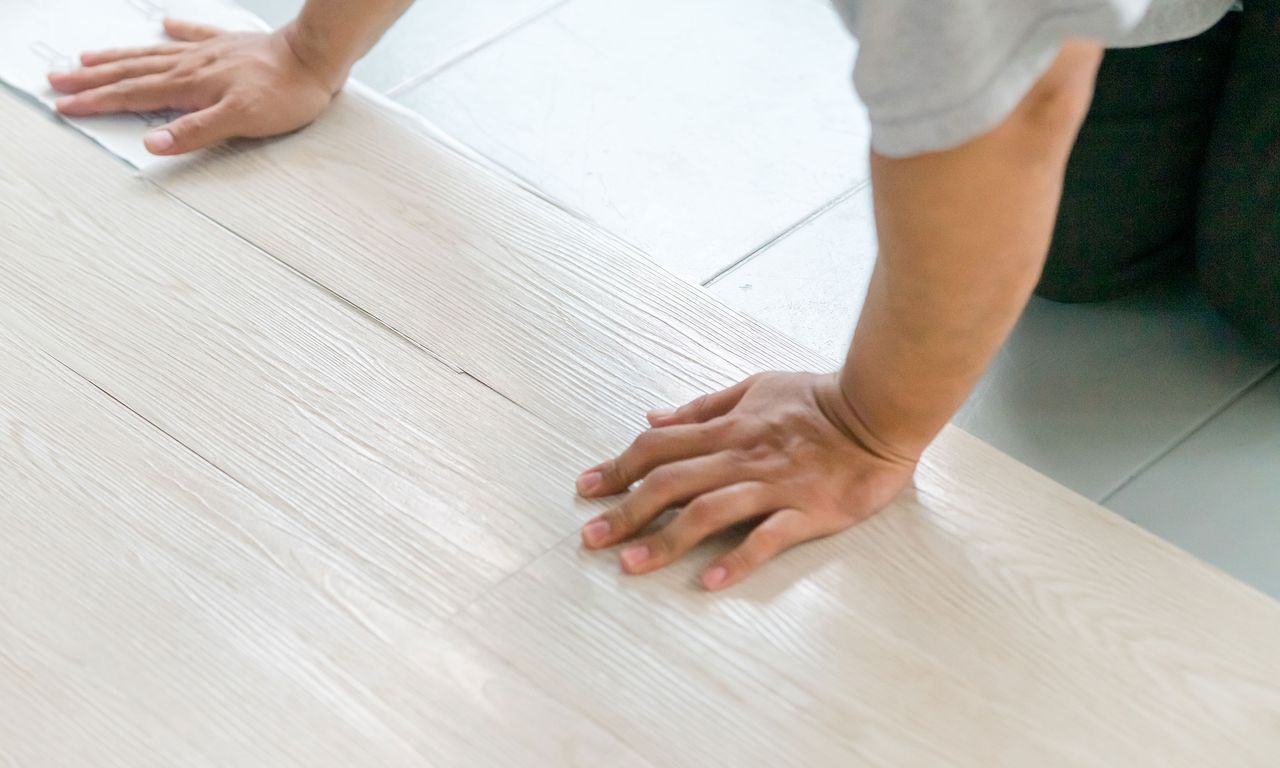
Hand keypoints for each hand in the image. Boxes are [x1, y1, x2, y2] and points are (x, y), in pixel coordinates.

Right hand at [47, 18, 343, 155]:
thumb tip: (152, 145)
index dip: (97, 103)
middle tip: (58, 82)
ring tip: (89, 57)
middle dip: (93, 80)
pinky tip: (166, 24)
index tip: (66, 107)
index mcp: (190, 85)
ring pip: (152, 54)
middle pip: (132, 72)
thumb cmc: (285, 92)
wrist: (315, 58)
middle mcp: (192, 65)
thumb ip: (195, 133)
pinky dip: (176, 30)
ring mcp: (209, 53)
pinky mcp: (230, 45)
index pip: (133, 96)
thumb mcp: (240, 121)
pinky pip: (194, 35)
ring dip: (118, 58)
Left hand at [577, 372, 917, 590]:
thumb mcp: (754, 387)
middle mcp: (742, 456)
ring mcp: (775, 486)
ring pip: (710, 511)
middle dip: (625, 510)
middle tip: (590, 538)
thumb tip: (652, 417)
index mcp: (728, 427)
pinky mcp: (809, 511)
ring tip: (630, 564)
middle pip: (671, 483)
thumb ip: (702, 407)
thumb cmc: (817, 399)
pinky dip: (738, 559)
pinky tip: (709, 582)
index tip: (586, 488)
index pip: (658, 446)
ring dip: (666, 539)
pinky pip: (768, 537)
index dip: (618, 467)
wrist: (879, 409)